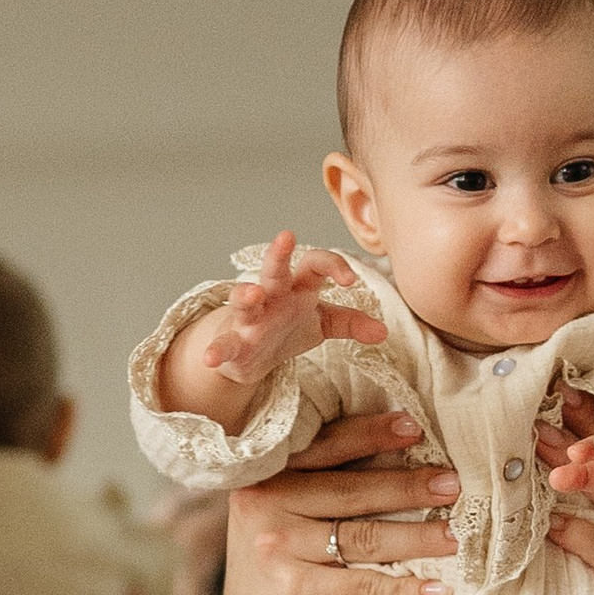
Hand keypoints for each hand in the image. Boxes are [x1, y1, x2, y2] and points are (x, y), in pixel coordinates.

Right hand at [172, 234, 385, 405]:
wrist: (251, 355)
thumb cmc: (286, 327)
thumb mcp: (322, 322)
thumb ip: (351, 322)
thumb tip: (383, 332)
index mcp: (297, 287)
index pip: (314, 265)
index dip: (333, 266)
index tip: (351, 280)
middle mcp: (271, 296)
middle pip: (275, 271)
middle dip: (279, 255)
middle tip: (285, 237)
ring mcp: (249, 318)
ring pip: (244, 301)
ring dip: (245, 295)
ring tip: (250, 292)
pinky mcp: (233, 343)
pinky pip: (225, 345)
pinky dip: (217, 350)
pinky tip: (211, 357)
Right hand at [221, 407, 461, 594]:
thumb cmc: (284, 559)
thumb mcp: (288, 509)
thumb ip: (325, 479)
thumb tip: (408, 450)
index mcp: (266, 473)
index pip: (327, 445)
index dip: (372, 434)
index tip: (416, 428)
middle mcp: (265, 503)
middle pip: (351, 491)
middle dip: (408, 487)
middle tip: (454, 484)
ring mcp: (276, 546)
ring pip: (362, 537)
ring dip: (417, 537)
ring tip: (456, 536)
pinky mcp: (292, 590)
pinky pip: (361, 585)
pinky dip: (403, 590)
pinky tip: (437, 591)